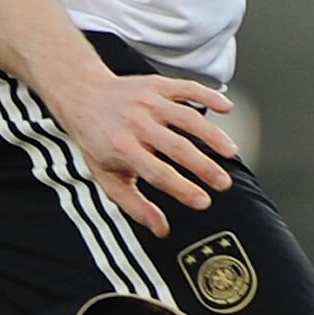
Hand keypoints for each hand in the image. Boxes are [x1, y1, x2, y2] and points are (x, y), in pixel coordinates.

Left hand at [49, 70, 238, 237]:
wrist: (82, 96)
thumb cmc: (98, 141)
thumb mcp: (108, 177)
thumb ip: (135, 205)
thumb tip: (161, 230)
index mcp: (122, 149)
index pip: (157, 173)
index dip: (182, 189)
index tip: (203, 202)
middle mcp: (136, 123)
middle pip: (177, 147)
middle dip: (203, 167)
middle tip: (224, 183)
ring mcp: (148, 101)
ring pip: (187, 117)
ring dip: (213, 135)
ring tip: (231, 153)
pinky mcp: (158, 84)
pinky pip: (187, 89)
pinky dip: (209, 96)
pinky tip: (228, 108)